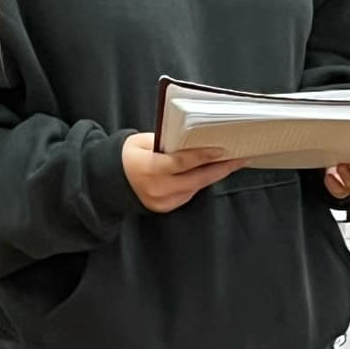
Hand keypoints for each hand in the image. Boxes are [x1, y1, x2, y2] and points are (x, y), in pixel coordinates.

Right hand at [122, 133, 242, 213]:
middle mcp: (157, 188)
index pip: (183, 162)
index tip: (223, 151)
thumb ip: (167, 143)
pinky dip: (198, 183)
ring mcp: (162, 201)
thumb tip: (195, 141)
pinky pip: (188, 194)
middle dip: (221, 168)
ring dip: (212, 175)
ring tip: (230, 163)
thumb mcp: (143, 142)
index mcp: (150, 168)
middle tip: (241, 159)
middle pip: (197, 179)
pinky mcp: (165, 208)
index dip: (204, 157)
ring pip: (195, 187)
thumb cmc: (128, 156)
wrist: (108, 181)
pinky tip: (209, 172)